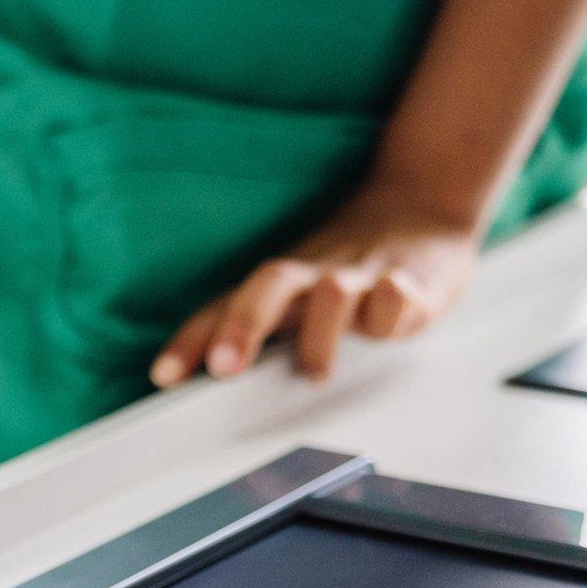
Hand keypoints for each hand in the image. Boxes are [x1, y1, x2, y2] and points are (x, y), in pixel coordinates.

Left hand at [149, 183, 481, 388]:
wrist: (423, 203)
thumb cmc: (348, 267)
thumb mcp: (297, 297)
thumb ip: (259, 338)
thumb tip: (210, 384)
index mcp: (278, 285)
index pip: (223, 308)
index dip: (190, 341)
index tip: (163, 376)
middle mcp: (312, 276)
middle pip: (269, 285)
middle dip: (242, 325)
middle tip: (223, 368)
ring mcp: (361, 277)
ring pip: (331, 293)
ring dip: (318, 336)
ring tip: (315, 374)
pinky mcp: (411, 281)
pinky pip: (395, 297)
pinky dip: (389, 315)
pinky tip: (386, 329)